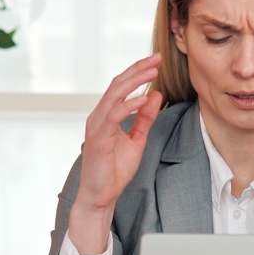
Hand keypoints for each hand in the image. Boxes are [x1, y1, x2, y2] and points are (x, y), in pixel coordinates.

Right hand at [68, 54, 163, 254]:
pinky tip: (142, 99)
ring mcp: (97, 126)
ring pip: (113, 95)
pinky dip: (128, 105)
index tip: (156, 62)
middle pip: (117, 84)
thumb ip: (144, 118)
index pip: (122, 86)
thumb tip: (155, 95)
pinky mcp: (98, 138)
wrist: (101, 196)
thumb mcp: (137, 140)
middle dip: (138, 70)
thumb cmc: (114, 170)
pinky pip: (113, 116)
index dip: (138, 72)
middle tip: (156, 58)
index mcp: (106, 115)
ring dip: (134, 81)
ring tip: (152, 72)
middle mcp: (99, 116)